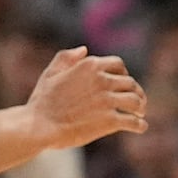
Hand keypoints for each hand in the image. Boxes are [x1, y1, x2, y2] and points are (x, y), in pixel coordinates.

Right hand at [26, 47, 147, 149]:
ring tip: (140, 113)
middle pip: (130, 83)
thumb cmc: (41, 102)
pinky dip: (139, 124)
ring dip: (140, 106)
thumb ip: (65, 58)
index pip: (118, 65)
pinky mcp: (110, 120)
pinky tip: (140, 127)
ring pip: (135, 100)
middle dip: (136, 91)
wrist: (37, 127)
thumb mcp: (50, 74)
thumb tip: (85, 49)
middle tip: (138, 101)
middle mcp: (102, 80)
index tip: (124, 82)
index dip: (124, 74)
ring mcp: (107, 100)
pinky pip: (132, 121)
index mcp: (90, 66)